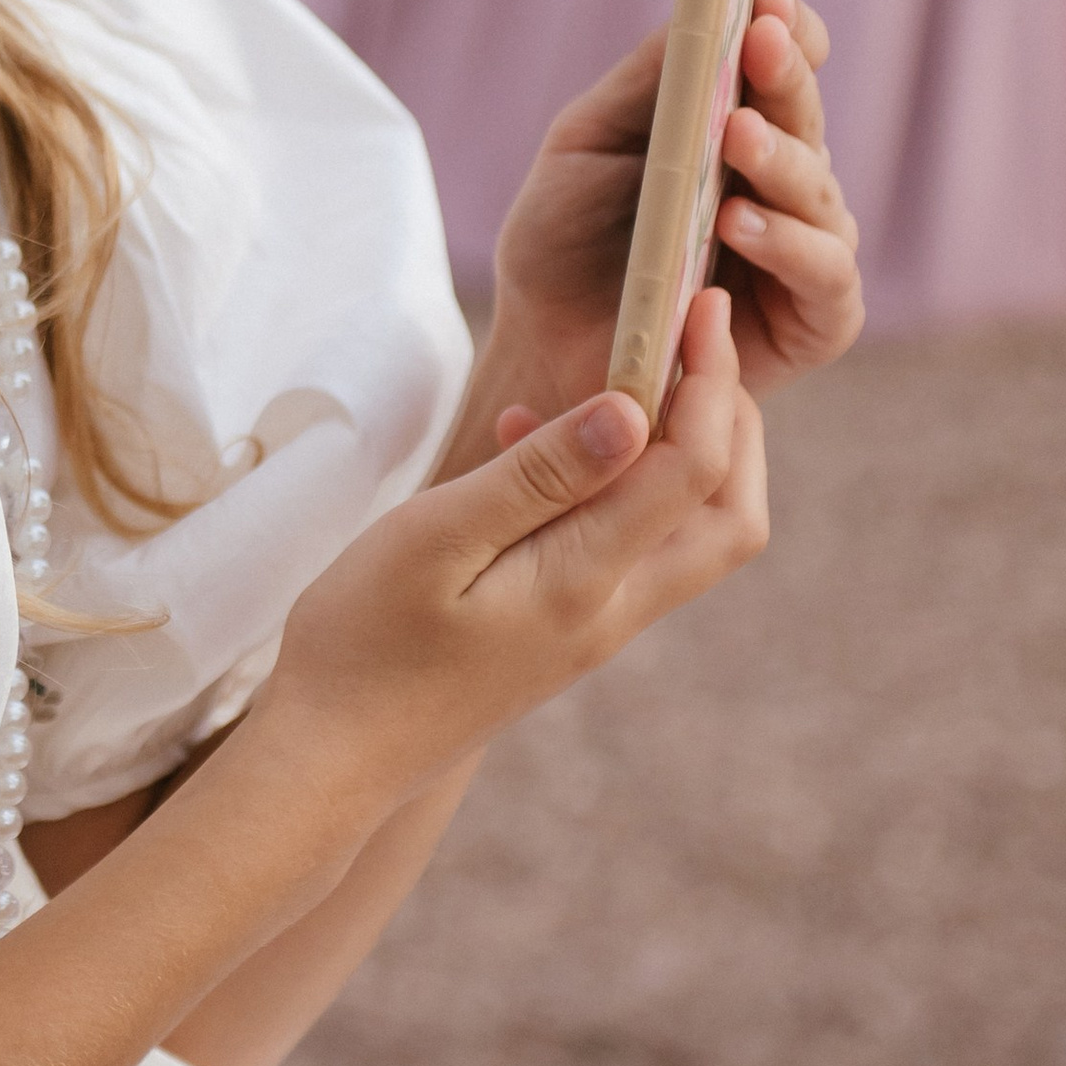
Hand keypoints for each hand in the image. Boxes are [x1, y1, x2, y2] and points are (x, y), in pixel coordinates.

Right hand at [262, 290, 765, 813]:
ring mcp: (593, 630)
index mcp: (586, 583)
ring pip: (691, 536)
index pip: (695, 467)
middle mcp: (612, 613)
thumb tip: (635, 411)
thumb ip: (540, 476)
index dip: (710, 379)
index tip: (696, 307)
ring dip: (683, 453)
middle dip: (733, 421)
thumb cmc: (364, 642)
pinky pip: (628, 551)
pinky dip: (620, 488)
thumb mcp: (438, 537)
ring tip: (621, 378)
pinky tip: (536, 448)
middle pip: (731, 516)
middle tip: (691, 343)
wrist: (332, 758)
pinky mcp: (566, 634)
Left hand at [451, 0, 861, 459]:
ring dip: (783, 161)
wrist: (537, 342)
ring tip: (737, 137)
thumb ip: (649, 83)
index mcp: (735, 128)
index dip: (786, 30)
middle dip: (785, 76)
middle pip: (806, 120)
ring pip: (822, 196)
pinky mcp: (810, 323)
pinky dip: (790, 248)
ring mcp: (802, 252)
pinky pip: (826, 279)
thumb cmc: (563, 239)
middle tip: (759, 41)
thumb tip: (705, 11)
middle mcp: (780, 184)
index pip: (786, 66)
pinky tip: (740, 224)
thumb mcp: (587, 141)